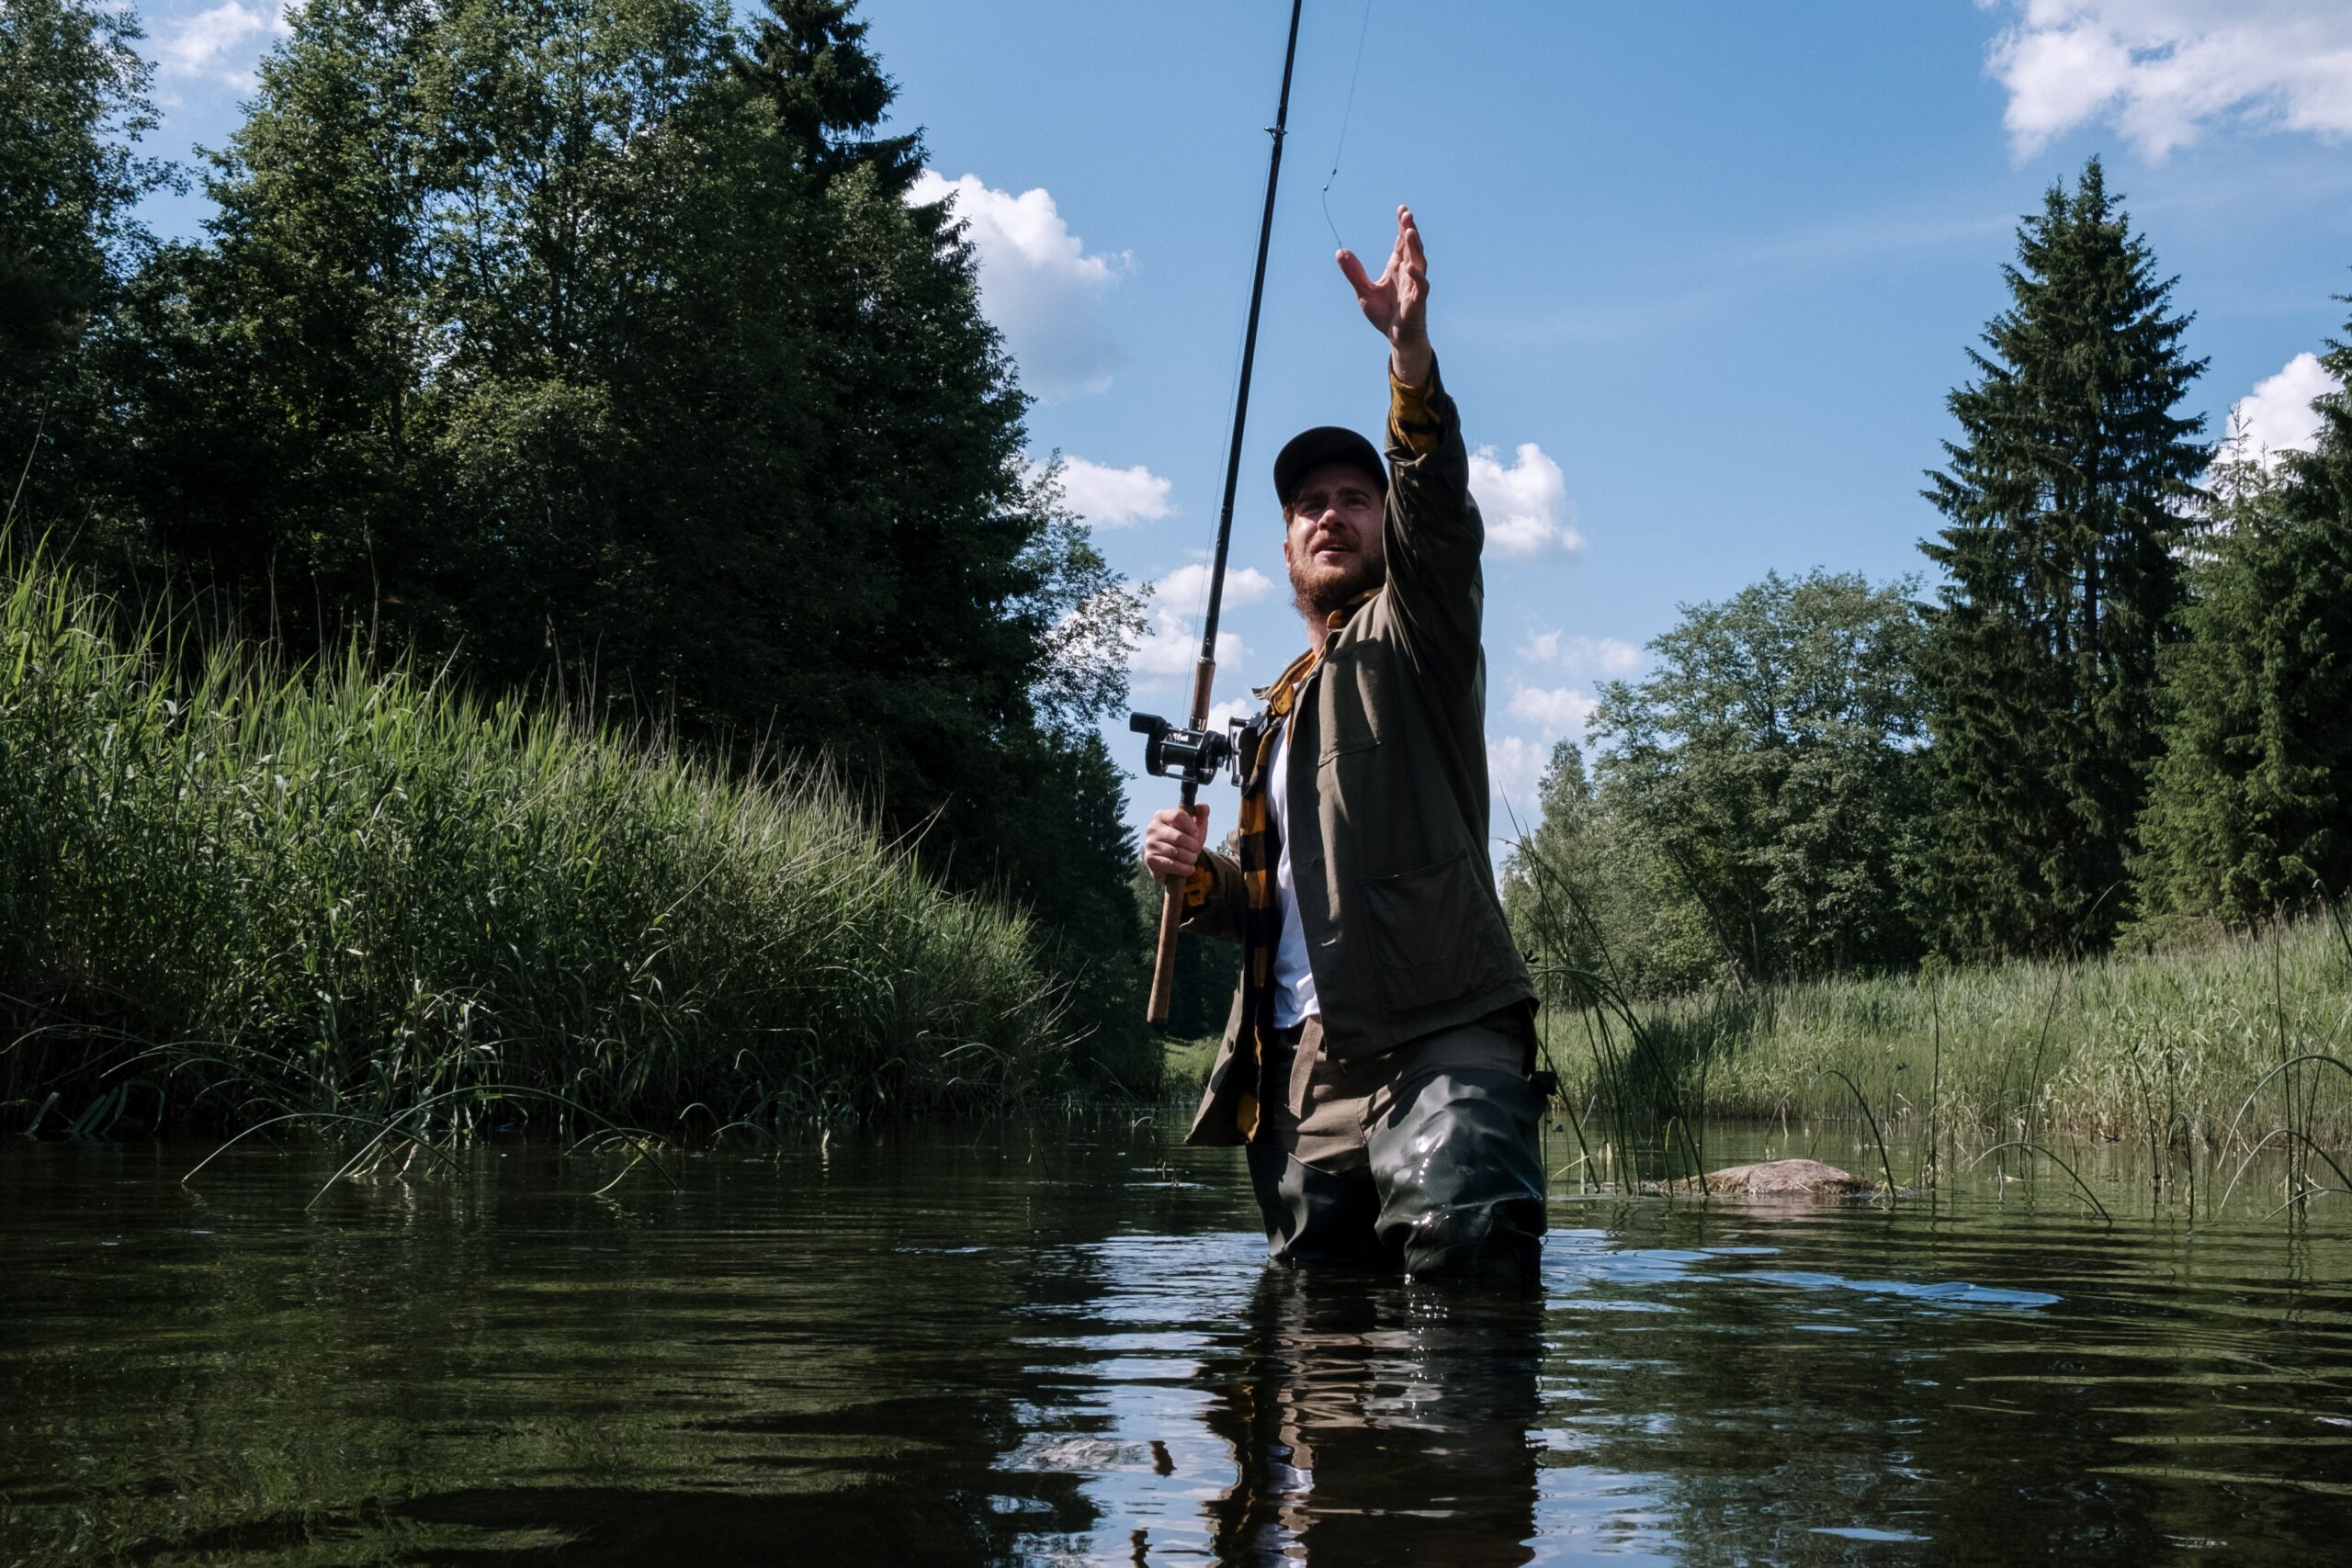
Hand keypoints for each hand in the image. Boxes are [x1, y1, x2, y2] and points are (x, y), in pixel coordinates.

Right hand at [1142, 804, 1209, 883]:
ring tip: (1192, 858)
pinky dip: (1184, 868)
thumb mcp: (1197, 825)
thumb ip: (1202, 813)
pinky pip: (1170, 864)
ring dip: (1189, 858)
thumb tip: (1202, 807)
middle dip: (1193, 845)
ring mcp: (1149, 843)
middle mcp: (1152, 828)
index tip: (1196, 834)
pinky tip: (1189, 868)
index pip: (1178, 815)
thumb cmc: (1187, 839)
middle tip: (1196, 849)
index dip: (1191, 826)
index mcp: (1162, 815)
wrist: (1177, 860)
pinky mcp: (1150, 859)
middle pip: (1178, 836)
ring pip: (1175, 852)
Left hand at [1337, 205, 1431, 385]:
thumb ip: (1354, 273)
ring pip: (1419, 262)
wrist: (1398, 339)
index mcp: (1397, 268)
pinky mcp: (1418, 302)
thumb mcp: (1363, 292)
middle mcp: (1409, 273)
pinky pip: (1421, 287)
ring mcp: (1415, 286)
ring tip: (1409, 232)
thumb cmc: (1385, 314)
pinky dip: (1417, 277)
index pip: (1401, 243)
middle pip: (1411, 247)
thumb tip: (1340, 252)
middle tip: (1406, 214)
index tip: (1402, 209)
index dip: (1402, 226)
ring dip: (1415, 247)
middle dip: (1409, 230)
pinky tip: (1410, 266)